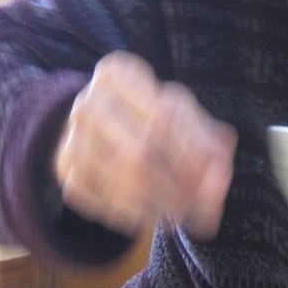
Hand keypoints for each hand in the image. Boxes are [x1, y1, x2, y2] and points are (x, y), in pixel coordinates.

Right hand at [54, 51, 237, 239]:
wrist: (99, 126)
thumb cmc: (148, 116)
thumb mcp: (181, 115)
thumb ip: (207, 141)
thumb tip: (220, 174)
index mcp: (118, 73)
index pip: (165, 115)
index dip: (197, 151)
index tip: (222, 174)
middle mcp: (87, 102)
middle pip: (143, 151)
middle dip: (182, 184)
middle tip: (208, 204)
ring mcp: (71, 138)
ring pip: (125, 181)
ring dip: (165, 204)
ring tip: (188, 212)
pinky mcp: (65, 172)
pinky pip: (106, 202)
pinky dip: (138, 214)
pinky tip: (157, 213)